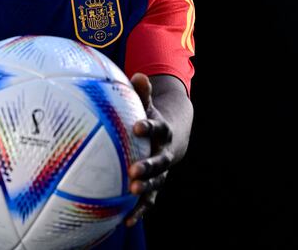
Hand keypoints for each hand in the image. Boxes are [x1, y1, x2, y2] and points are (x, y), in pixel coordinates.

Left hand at [124, 73, 173, 227]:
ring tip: (133, 192)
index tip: (137, 127)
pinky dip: (139, 211)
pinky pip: (148, 201)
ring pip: (156, 182)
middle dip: (148, 166)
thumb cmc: (150, 118)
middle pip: (159, 161)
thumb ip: (141, 93)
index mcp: (162, 131)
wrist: (172, 139)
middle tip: (134, 171)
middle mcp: (164, 152)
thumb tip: (137, 74)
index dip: (148, 127)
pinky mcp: (155, 186)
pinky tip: (125, 222)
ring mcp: (161, 171)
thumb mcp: (147, 104)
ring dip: (146, 188)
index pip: (157, 127)